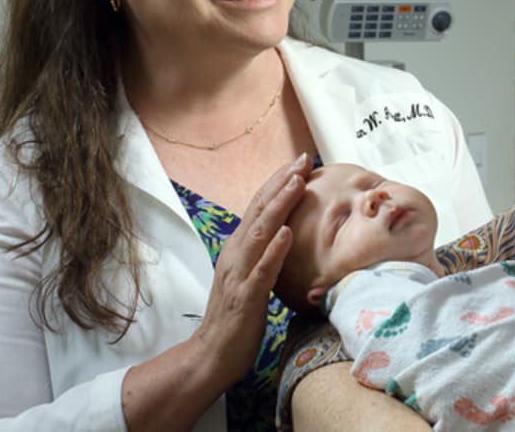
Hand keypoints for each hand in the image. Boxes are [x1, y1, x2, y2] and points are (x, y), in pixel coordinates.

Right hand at [191, 152, 310, 386]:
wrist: (212, 354)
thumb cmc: (235, 317)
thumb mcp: (250, 276)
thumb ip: (262, 254)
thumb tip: (282, 233)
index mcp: (238, 249)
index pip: (259, 207)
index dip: (278, 183)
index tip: (300, 163)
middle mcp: (236, 255)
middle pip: (259, 211)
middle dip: (282, 182)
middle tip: (303, 160)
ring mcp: (239, 275)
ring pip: (260, 233)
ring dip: (279, 206)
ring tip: (297, 183)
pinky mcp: (245, 298)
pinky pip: (261, 271)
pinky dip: (274, 251)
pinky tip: (286, 234)